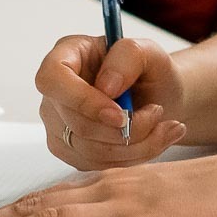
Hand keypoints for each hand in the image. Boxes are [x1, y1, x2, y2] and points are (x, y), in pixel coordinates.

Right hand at [37, 34, 187, 168]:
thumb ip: (128, 56)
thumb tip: (107, 88)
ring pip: (89, 151)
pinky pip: (97, 165)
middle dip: (125, 128)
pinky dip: (133, 157)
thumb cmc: (150, 69)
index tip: (121, 114)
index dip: (82, 101)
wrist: (160, 96)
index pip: (52, 79)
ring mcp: (58, 124)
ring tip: (165, 126)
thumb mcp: (149, 51)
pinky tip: (155, 139)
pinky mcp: (70, 151)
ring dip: (136, 144)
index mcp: (66, 54)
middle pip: (76, 124)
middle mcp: (55, 92)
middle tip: (157, 113)